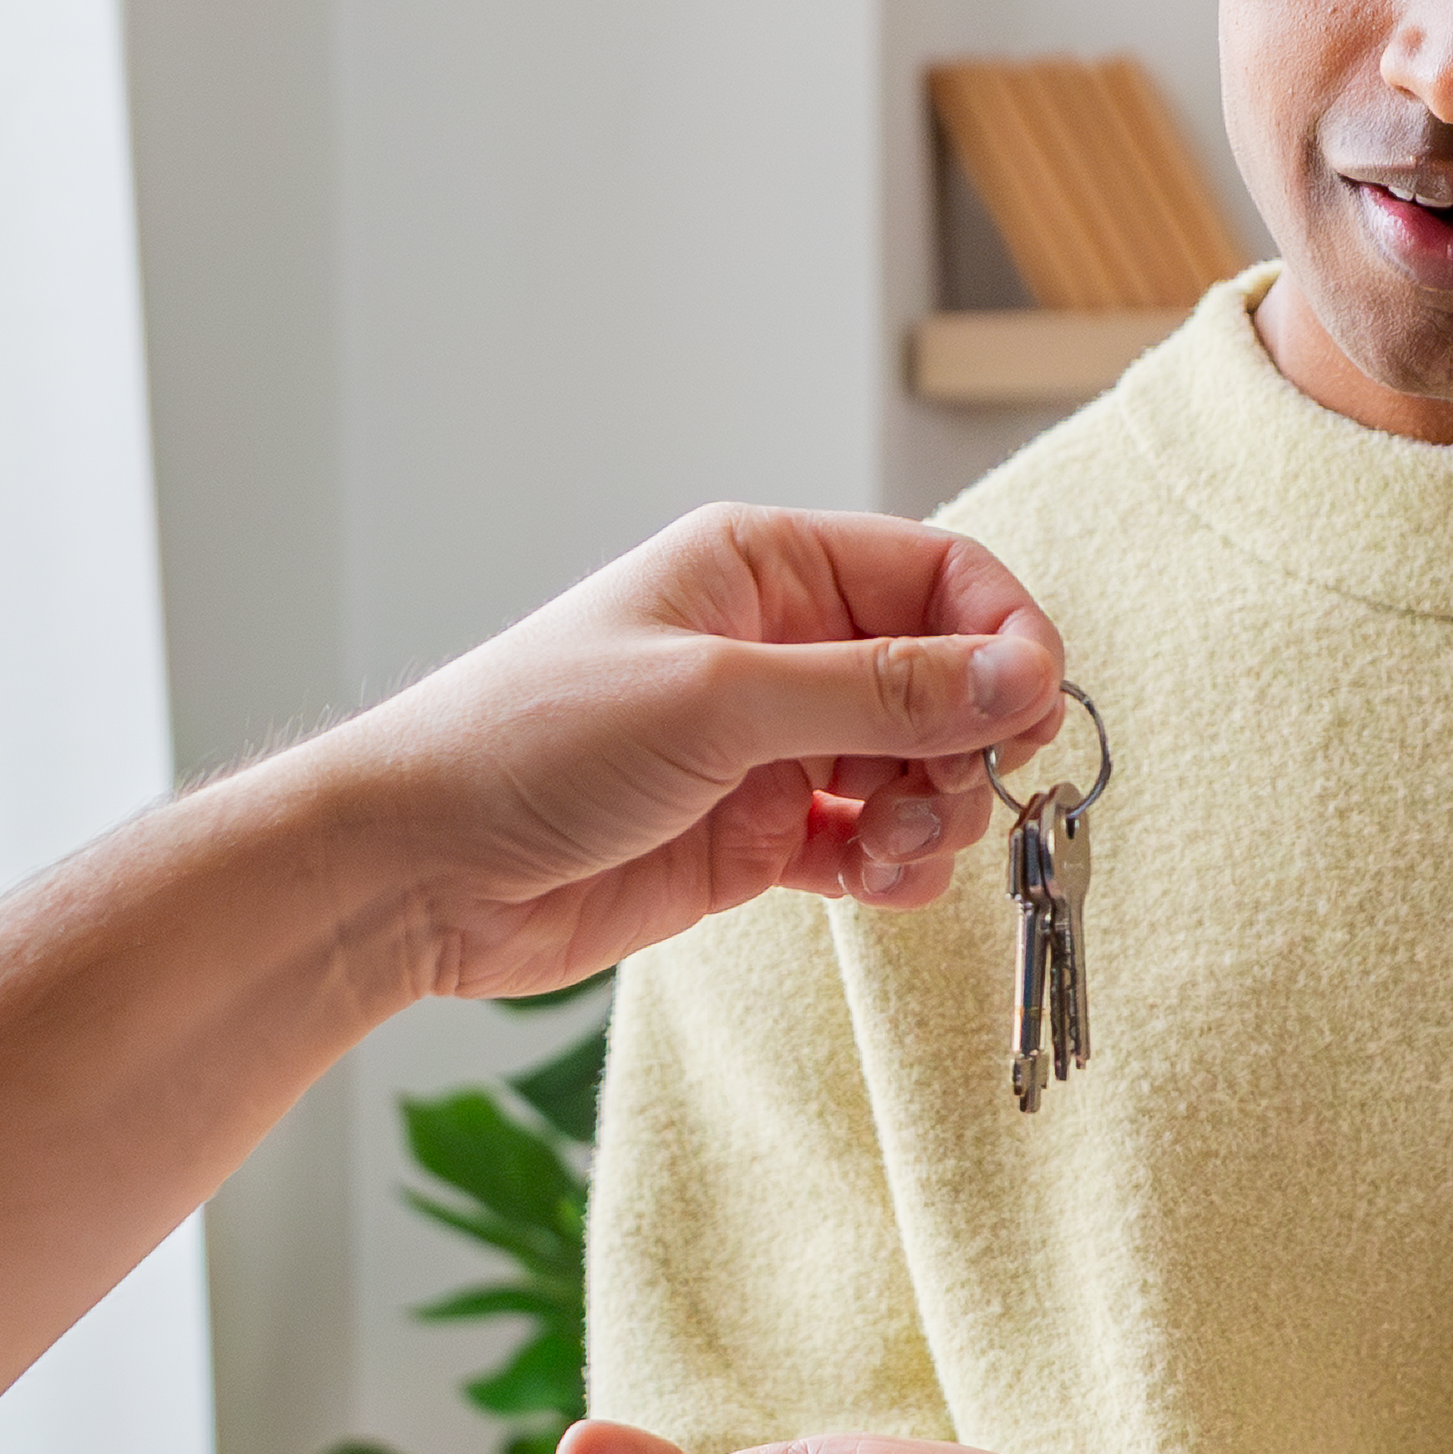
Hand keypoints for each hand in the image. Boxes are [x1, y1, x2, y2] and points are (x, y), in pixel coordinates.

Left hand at [310, 506, 1065, 1003]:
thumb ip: (878, 692)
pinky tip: (879, 885)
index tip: (1032, 712)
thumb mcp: (718, 699)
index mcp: (767, 567)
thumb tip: (1023, 676)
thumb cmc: (532, 742)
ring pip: (918, 770)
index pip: (941, 575)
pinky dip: (895, 868)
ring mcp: (772, 747)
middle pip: (946, 680)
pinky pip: (870, 843)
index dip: (1003, 638)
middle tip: (953, 800)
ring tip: (896, 852)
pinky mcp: (758, 838)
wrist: (420, 869)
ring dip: (938, 815)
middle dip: (972, 743)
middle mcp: (780, 649)